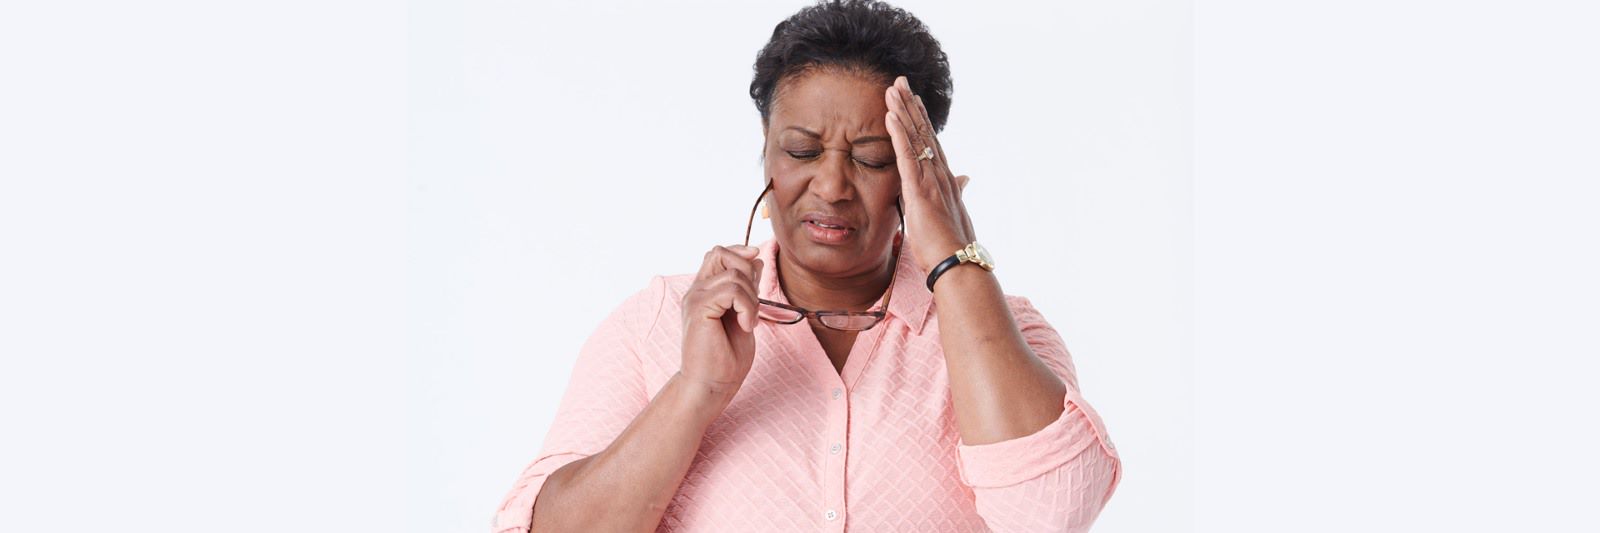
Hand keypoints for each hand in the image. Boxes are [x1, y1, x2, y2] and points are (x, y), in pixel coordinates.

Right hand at [678, 245, 763, 402]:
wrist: (711, 384)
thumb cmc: (726, 357)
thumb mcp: (743, 314)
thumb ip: (746, 289)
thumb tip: (756, 260)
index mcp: (704, 291)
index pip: (717, 253)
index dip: (739, 252)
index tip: (757, 264)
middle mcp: (696, 291)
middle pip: (722, 253)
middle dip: (748, 272)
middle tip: (752, 306)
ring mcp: (695, 298)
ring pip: (734, 274)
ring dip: (752, 298)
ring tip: (748, 322)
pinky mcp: (698, 309)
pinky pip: (732, 291)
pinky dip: (747, 307)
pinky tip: (745, 326)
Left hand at [884, 75, 976, 273]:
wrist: (957, 263)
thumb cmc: (951, 246)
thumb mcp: (953, 214)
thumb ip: (957, 193)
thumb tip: (965, 179)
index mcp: (945, 180)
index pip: (930, 143)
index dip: (921, 120)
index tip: (912, 99)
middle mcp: (940, 174)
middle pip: (924, 132)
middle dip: (911, 106)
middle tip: (900, 82)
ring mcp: (931, 180)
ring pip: (915, 138)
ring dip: (903, 112)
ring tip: (892, 89)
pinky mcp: (919, 190)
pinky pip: (906, 156)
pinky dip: (899, 134)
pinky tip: (890, 116)